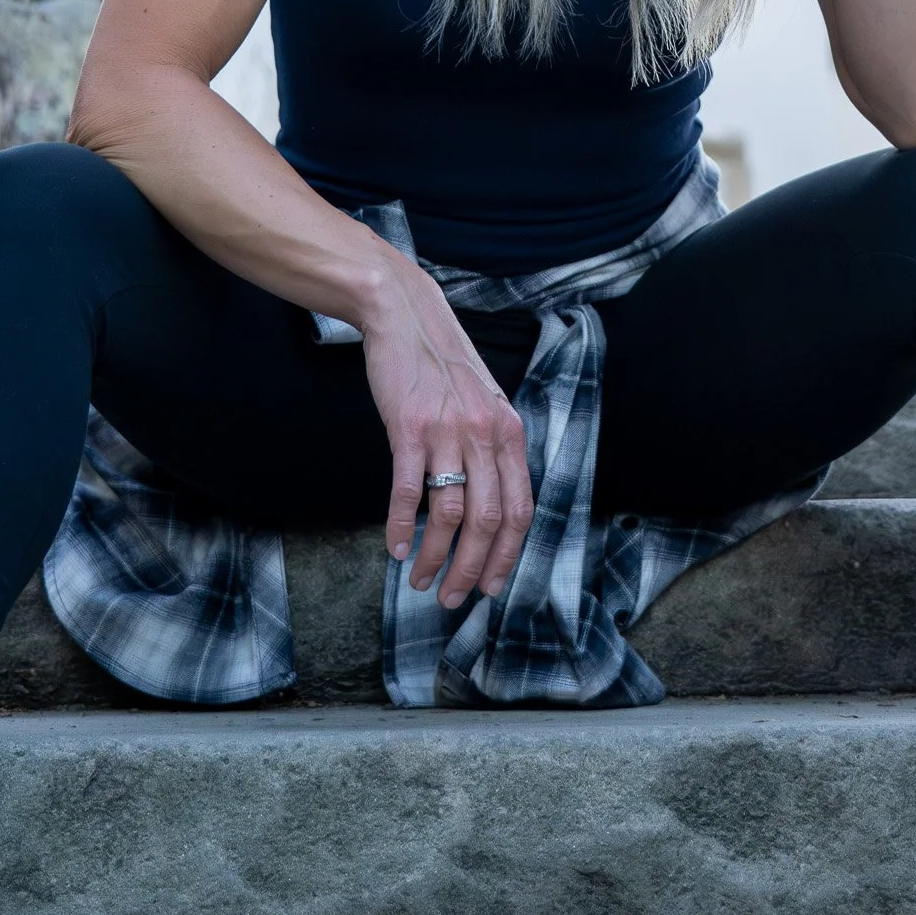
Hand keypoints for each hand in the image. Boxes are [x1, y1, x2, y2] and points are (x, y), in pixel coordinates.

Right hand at [359, 258, 534, 608]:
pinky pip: (407, 491)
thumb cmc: (443, 365)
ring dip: (436, 557)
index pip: (520, 510)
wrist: (406, 316)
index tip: (491, 587)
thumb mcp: (484, 404)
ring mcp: (447, 431)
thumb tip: (492, 506)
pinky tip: (395, 548)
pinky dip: (401, 527)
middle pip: (487, 521)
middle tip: (451, 598)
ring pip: (449, 514)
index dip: (507, 555)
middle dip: (471, 570)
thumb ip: (492, 448)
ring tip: (420, 580)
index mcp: (509, 433)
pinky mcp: (409, 427)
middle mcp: (485, 435)